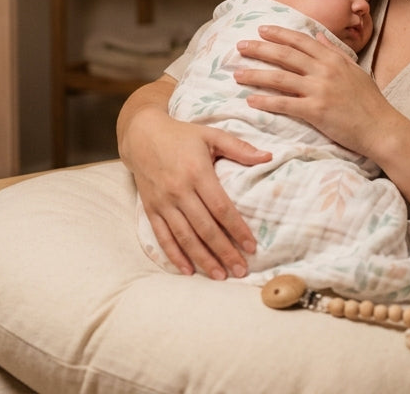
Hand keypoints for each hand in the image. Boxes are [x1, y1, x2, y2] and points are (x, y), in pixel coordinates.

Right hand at [119, 85, 269, 278]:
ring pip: (185, 236)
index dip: (237, 229)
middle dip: (224, 251)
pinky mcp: (150, 208)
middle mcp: (179, 190)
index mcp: (197, 172)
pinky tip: (188, 270)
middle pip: (205, 228)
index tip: (252, 246)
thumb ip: (239, 148)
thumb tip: (268, 157)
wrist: (141, 134)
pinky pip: (162, 236)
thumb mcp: (211, 135)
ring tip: (220, 275)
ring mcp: (163, 202)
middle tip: (241, 270)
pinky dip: (174, 255)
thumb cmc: (181, 135)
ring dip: (203, 259)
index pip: (221, 208)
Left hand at [233, 25, 392, 156]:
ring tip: (237, 74)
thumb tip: (319, 35)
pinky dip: (266, 101)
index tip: (261, 30)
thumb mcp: (355, 70)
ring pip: (280, 78)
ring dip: (256, 74)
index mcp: (333, 59)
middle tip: (240, 46)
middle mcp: (324, 70)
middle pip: (285, 55)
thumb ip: (335, 51)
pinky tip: (251, 100)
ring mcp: (319, 90)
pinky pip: (285, 104)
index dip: (279, 34)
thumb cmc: (370, 102)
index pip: (300, 41)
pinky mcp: (316, 111)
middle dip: (260, 49)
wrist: (382, 128)